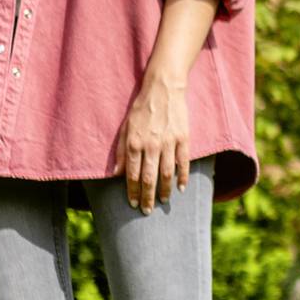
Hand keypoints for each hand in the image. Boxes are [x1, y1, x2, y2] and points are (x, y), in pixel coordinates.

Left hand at [116, 72, 192, 211]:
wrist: (163, 89)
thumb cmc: (141, 109)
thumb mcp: (125, 127)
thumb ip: (121, 151)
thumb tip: (116, 173)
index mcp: (134, 143)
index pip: (132, 174)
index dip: (132, 191)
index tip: (132, 203)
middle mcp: (151, 145)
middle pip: (148, 178)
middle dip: (147, 198)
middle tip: (146, 211)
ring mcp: (168, 142)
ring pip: (166, 174)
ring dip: (164, 191)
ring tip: (162, 202)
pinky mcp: (183, 138)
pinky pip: (183, 162)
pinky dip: (182, 177)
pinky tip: (181, 188)